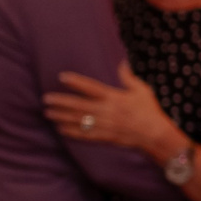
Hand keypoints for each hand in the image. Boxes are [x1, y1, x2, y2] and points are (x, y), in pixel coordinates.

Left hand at [45, 62, 183, 160]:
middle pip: (79, 105)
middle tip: (46, 99)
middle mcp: (106, 111)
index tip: (62, 77)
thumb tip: (122, 62)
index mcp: (114, 97)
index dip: (76, 82)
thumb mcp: (141, 90)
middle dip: (61, 102)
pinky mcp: (105, 137)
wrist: (155, 135)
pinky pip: (84, 135)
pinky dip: (71, 132)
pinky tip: (60, 129)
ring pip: (78, 120)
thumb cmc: (149, 111)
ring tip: (48, 113)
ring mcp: (104, 125)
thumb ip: (128, 77)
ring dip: (61, 116)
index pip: (91, 87)